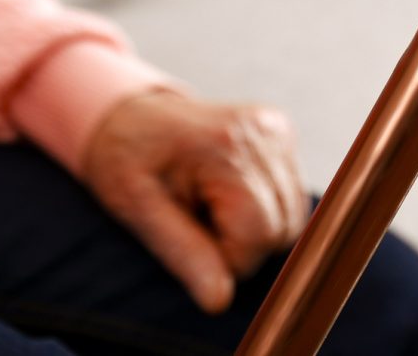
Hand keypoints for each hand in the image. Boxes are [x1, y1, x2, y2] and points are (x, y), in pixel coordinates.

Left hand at [81, 91, 308, 313]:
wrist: (128, 115)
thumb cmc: (125, 158)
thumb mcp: (138, 208)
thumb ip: (183, 253)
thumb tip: (219, 301)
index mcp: (224, 146)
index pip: (258, 235)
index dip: (225, 256)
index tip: (189, 234)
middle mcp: (261, 131)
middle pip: (281, 228)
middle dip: (242, 243)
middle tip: (197, 220)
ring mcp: (275, 129)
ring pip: (292, 217)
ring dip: (255, 227)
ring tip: (210, 204)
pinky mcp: (280, 132)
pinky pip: (290, 196)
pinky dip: (263, 207)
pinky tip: (228, 191)